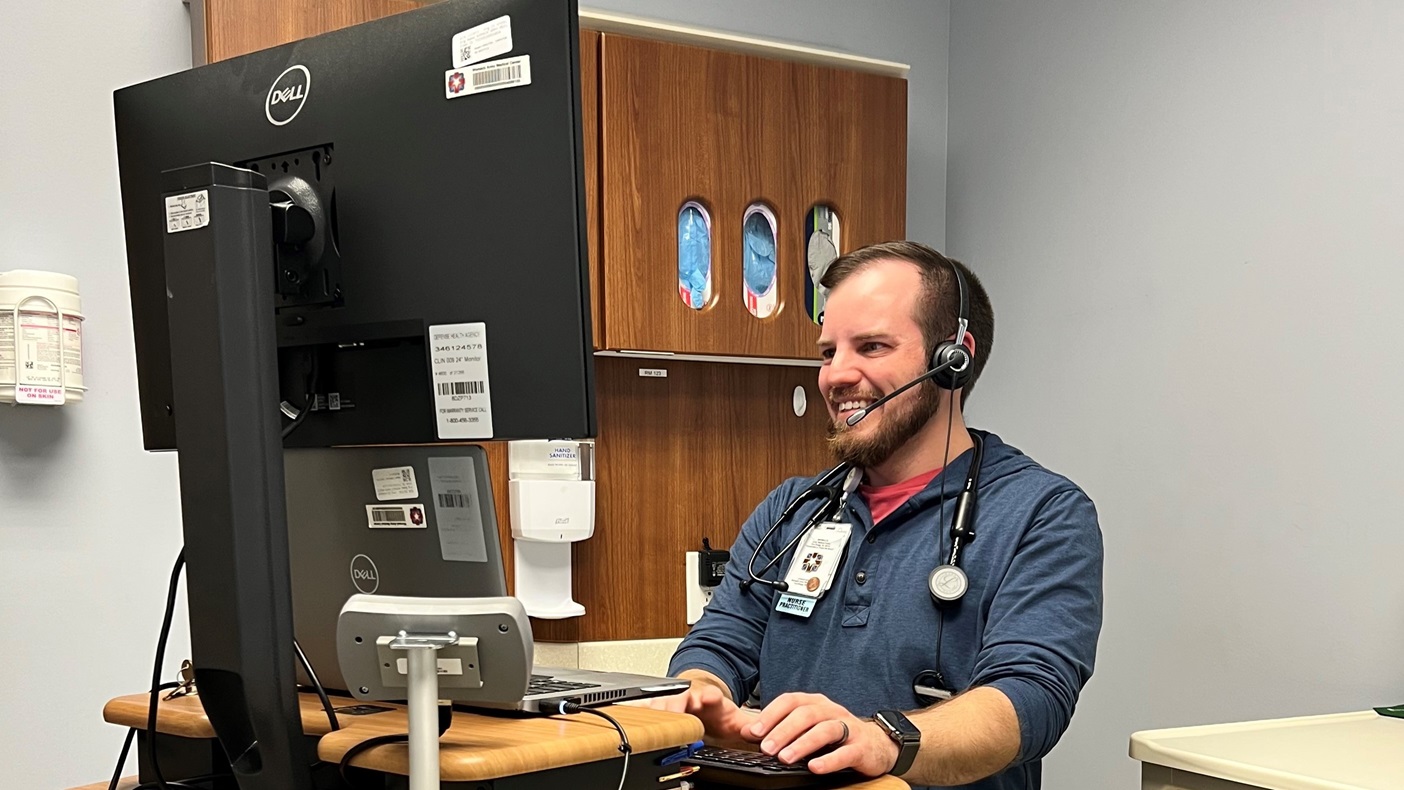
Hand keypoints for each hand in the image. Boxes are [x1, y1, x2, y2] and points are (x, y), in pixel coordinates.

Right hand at [644, 682, 757, 746]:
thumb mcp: (734, 720)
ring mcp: (675, 702)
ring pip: (663, 704)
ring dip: (656, 710)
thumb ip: (747, 726)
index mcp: (711, 699)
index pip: (712, 695)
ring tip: (648, 719)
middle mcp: (691, 698)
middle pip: (680, 699)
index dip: (710, 696)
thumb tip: (760, 734)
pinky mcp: (662, 708)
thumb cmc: (718, 711)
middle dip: (675, 705)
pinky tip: (629, 714)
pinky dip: (640, 712)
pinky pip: (648, 708)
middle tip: (671, 714)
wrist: (704, 699)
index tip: (709, 697)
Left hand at [742, 692, 899, 776]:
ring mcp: (848, 727)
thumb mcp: (806, 727)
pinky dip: (829, 759)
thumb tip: (747, 732)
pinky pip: (845, 752)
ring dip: (802, 744)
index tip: (752, 732)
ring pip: (824, 730)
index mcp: (814, 703)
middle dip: (783, 731)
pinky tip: (815, 768)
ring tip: (785, 758)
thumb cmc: (835, 735)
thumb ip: (779, 728)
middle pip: (805, 715)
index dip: (770, 715)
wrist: (876, 744)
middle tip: (765, 748)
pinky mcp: (861, 747)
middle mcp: (830, 710)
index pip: (789, 701)